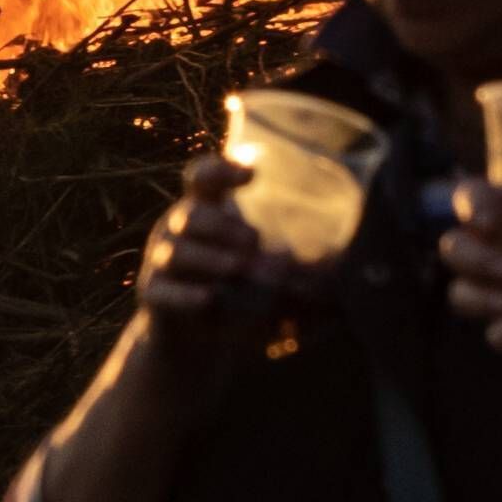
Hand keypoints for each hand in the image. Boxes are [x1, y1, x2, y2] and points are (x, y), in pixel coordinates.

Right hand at [134, 155, 308, 359]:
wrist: (193, 333)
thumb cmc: (235, 281)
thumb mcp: (263, 263)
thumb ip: (299, 263)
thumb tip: (348, 270)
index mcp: (207, 208)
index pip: (202, 176)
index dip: (221, 169)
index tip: (252, 174)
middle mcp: (178, 228)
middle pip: (190, 213)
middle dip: (223, 224)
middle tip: (255, 240)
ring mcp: (161, 262)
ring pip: (175, 251)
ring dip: (210, 258)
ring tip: (239, 266)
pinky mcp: (152, 296)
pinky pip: (162, 291)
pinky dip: (186, 296)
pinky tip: (210, 299)